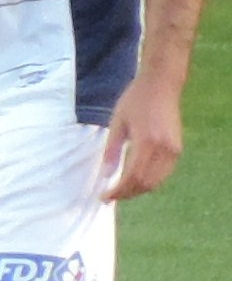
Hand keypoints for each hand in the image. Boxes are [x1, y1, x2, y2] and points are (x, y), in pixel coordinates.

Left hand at [101, 77, 184, 201]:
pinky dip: (150, 181)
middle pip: (145, 183)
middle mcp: (163, 148)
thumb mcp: (117, 123)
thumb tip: (106, 176)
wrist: (162, 83)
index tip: (103, 197)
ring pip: (156, 181)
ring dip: (138, 190)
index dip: (117, 192)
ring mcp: (174, 149)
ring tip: (121, 191)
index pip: (132, 177)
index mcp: (146, 142)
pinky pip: (164, 173)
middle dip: (126, 194)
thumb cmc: (135, 100)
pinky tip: (136, 181)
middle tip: (109, 197)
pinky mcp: (178, 147)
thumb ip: (111, 151)